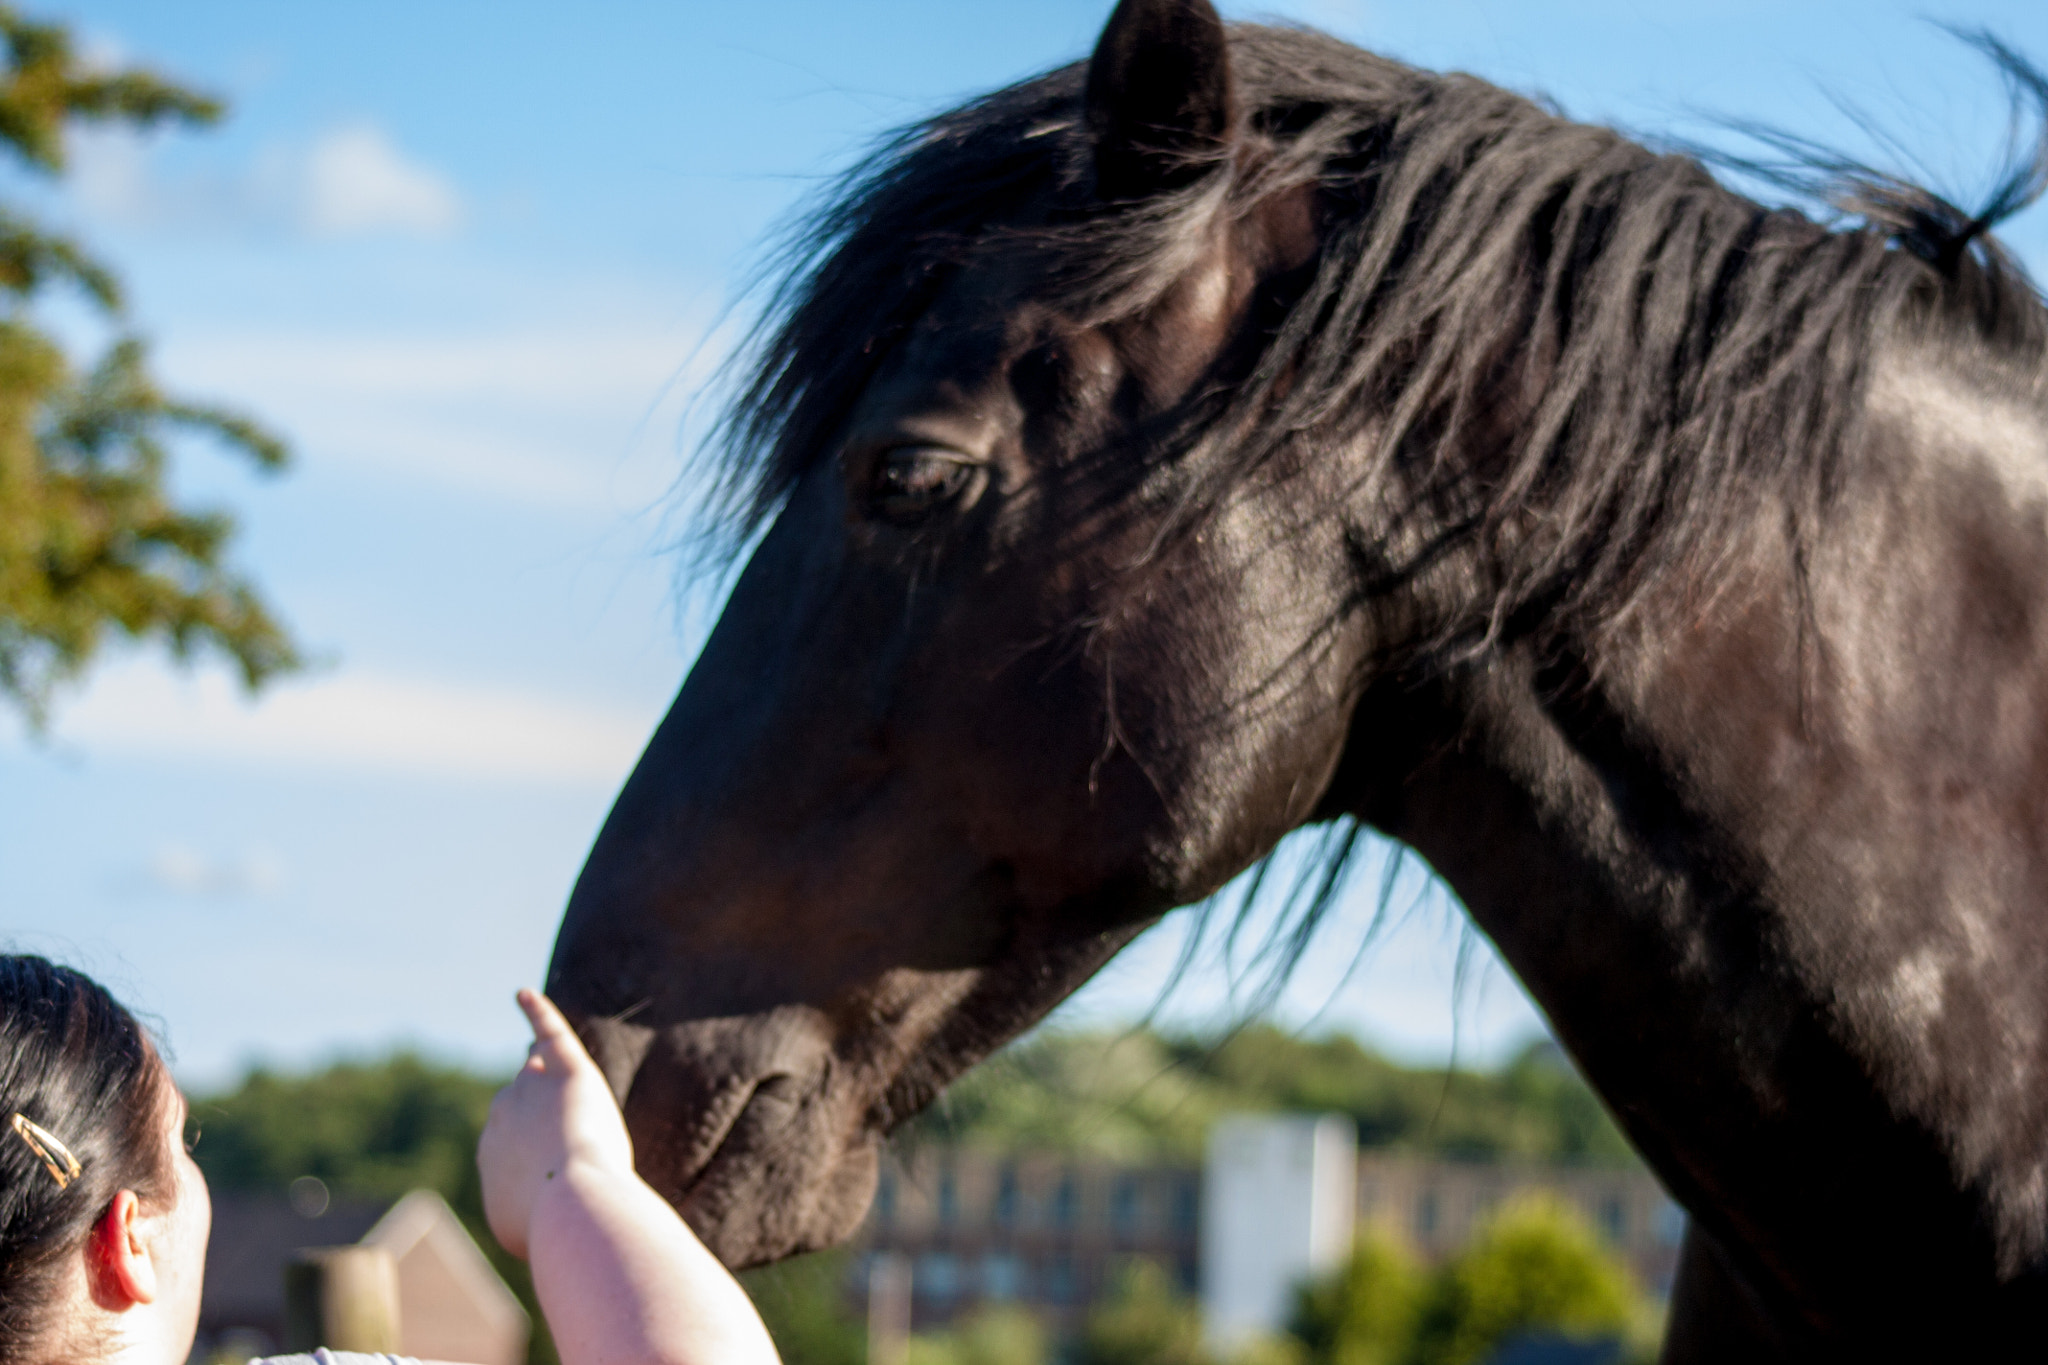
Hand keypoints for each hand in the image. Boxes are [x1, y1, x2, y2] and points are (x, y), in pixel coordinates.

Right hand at [478, 989, 634, 1258]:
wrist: (571, 1204)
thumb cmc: (548, 1225)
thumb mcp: (518, 1228)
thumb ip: (516, 1204)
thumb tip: (519, 1201)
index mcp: (491, 1148)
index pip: (513, 1135)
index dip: (539, 1151)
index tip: (559, 1174)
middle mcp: (501, 1111)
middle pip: (522, 1100)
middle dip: (543, 1119)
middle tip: (571, 1146)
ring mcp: (530, 1086)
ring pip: (536, 1070)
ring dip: (545, 1072)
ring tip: (560, 1078)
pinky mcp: (565, 1069)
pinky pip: (547, 1030)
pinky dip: (534, 1010)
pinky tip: (523, 995)